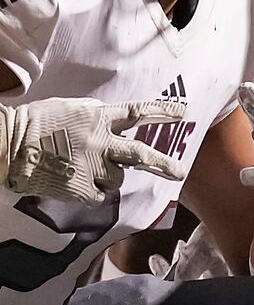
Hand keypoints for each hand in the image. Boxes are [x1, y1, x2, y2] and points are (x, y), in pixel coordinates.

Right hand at [0, 96, 187, 203]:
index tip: (184, 112)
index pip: (137, 112)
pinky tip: (76, 183)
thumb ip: (95, 115)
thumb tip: (112, 120)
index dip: (162, 112)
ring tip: (86, 169)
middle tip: (181, 173)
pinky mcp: (80, 188)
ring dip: (109, 177)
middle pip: (141, 154)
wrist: (10, 145)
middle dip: (164, 163)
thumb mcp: (70, 109)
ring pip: (117, 178)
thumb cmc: (36, 122)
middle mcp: (100, 141)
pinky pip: (99, 195)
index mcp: (98, 117)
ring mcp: (91, 166)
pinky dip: (93, 192)